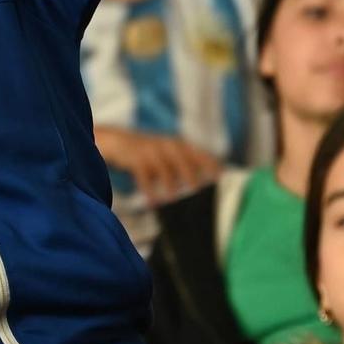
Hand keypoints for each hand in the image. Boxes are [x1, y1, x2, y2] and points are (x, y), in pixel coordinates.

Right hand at [94, 126, 221, 205]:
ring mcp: (152, 151)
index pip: (200, 154)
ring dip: (169, 185)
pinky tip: (152, 202)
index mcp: (180, 145)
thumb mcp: (170, 152)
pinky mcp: (137, 160)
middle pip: (183, 160)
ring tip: (173, 199)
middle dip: (192, 175)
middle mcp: (168, 145)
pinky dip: (149, 190)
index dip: (211, 165)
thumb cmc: (153, 153)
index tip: (221, 178)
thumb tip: (208, 182)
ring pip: (164, 169)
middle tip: (198, 190)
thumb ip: (187, 163)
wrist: (121, 141)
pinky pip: (144, 177)